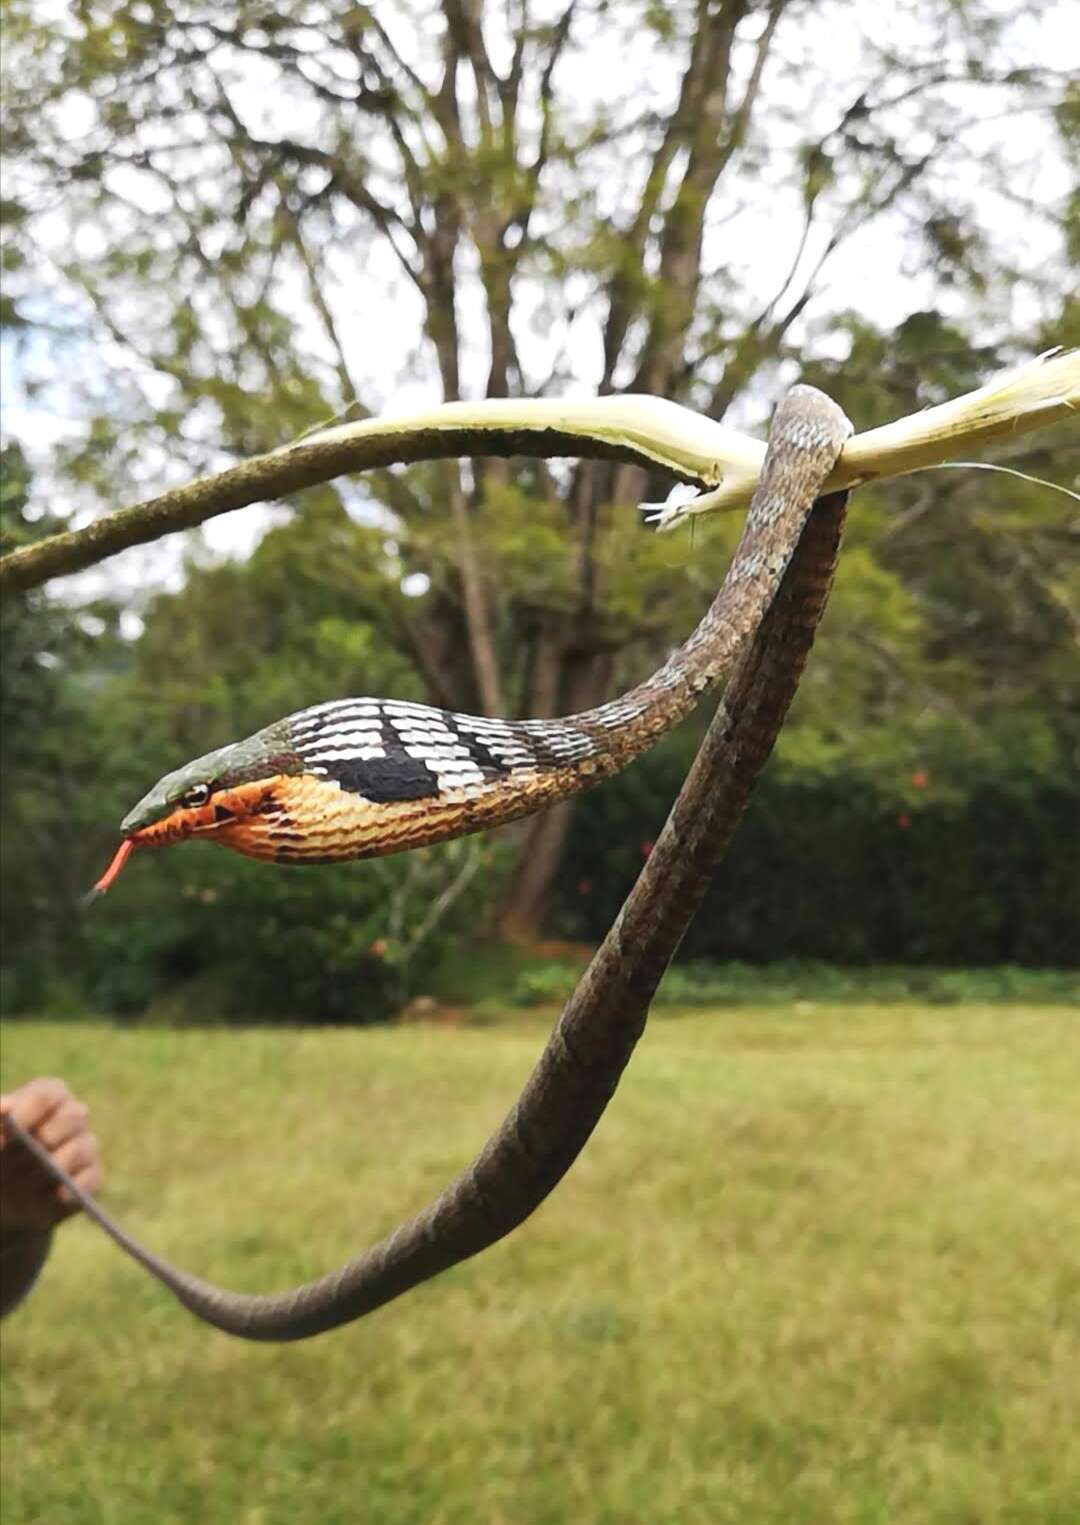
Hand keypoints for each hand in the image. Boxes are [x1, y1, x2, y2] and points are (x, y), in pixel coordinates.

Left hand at [0, 1078, 101, 1231]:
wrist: (4, 1200)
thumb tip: (6, 1106)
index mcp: (47, 1095)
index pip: (45, 1096)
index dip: (24, 1115)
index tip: (3, 1139)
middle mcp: (73, 1115)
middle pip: (72, 1117)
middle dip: (37, 1145)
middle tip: (12, 1165)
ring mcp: (86, 1145)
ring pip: (78, 1150)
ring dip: (47, 1171)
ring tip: (20, 1185)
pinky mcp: (92, 1176)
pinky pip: (88, 1180)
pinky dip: (66, 1191)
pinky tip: (47, 1198)